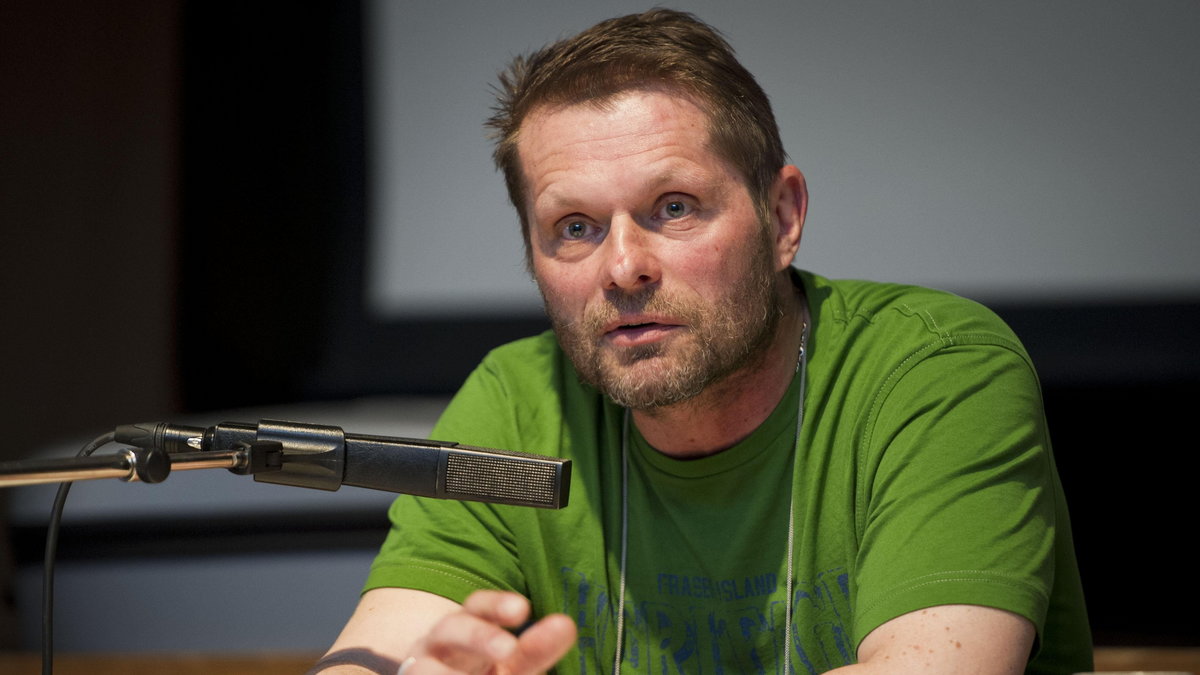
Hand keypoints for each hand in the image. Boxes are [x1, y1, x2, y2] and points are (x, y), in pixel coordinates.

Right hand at [401, 590, 575, 674]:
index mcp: (467, 625)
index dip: (496, 606)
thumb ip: (537, 648)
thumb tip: (566, 625)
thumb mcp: (512, 662)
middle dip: (479, 636)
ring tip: (487, 674)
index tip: (521, 608)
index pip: (478, 606)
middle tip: (508, 649)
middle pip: (453, 628)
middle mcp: (440, 643)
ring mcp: (421, 668)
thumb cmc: (482, 670)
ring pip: (426, 667)